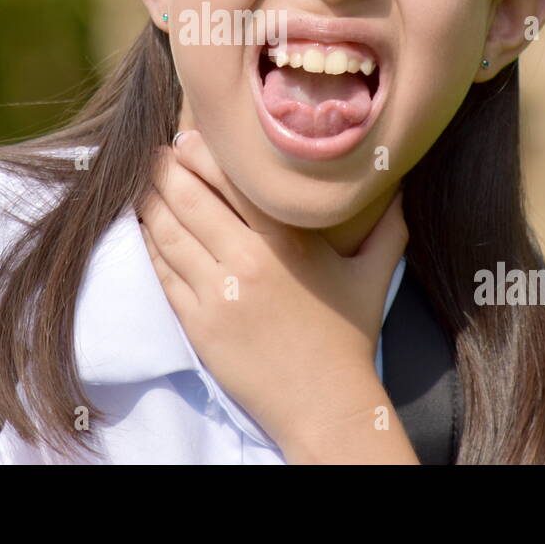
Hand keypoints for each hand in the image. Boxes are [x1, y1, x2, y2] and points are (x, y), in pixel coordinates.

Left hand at [137, 130, 409, 452]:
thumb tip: (401, 186)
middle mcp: (248, 260)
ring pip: (168, 232)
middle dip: (165, 170)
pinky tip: (146, 228)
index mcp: (287, 240)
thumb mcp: (373, 276)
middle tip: (156, 155)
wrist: (325, 405)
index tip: (186, 138)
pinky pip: (163, 272)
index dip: (200, 152)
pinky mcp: (197, 324)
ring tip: (144, 184)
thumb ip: (388, 227)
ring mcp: (218, 293)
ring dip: (150, 203)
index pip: (232, 179)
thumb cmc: (348, 338)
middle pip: (189, 198)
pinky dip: (150, 245)